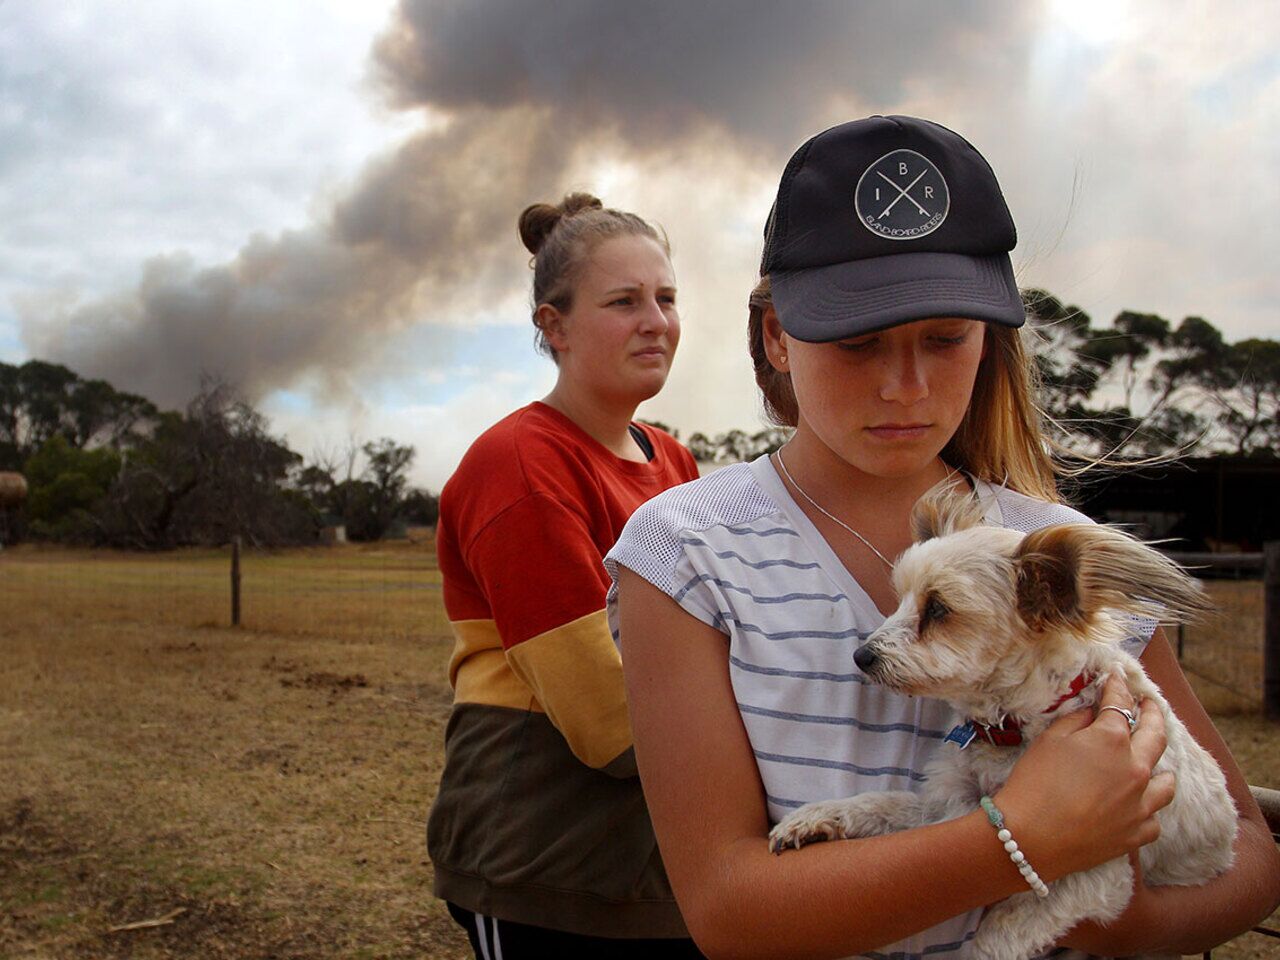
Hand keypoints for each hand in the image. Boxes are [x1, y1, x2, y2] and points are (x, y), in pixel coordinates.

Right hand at [994, 672, 1174, 880]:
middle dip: (1153, 714)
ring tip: (1155, 762)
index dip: (1117, 687)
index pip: (1120, 704)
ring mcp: (1142, 803)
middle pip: (1155, 735)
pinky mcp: (1138, 832)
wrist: (1031, 838)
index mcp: (1112, 740)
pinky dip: (1148, 807)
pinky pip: (1155, 817)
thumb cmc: (1034, 783)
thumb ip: (1078, 721)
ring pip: (1167, 781)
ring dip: (1161, 767)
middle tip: (1150, 704)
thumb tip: (1094, 714)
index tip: (1117, 678)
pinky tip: (1139, 804)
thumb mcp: (1049, 740)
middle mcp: (1136, 769)